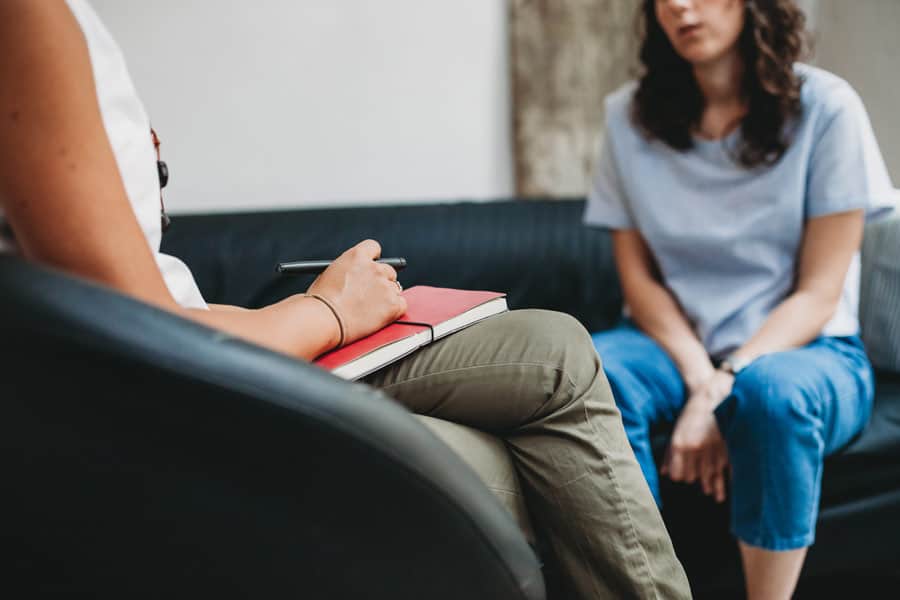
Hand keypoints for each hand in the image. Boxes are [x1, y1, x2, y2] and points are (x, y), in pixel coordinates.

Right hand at [306, 239, 406, 344]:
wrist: (323, 320)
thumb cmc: (320, 302)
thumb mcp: (329, 274)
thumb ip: (347, 270)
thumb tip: (355, 275)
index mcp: (357, 256)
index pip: (374, 247)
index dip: (374, 258)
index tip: (372, 266)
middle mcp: (374, 268)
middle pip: (388, 270)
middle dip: (381, 281)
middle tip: (371, 294)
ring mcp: (385, 286)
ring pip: (395, 288)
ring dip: (386, 297)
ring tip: (369, 309)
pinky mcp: (393, 304)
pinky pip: (401, 304)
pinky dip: (393, 311)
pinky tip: (378, 316)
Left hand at [662, 371, 733, 502]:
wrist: (711, 396)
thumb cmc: (691, 414)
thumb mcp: (676, 432)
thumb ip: (669, 454)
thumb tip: (664, 473)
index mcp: (680, 444)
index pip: (679, 473)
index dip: (681, 477)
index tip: (684, 479)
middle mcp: (695, 448)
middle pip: (695, 476)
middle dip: (698, 481)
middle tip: (704, 489)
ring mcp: (712, 448)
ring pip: (711, 475)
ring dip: (713, 486)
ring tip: (716, 496)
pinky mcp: (726, 446)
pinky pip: (725, 467)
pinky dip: (726, 476)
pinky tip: (727, 484)